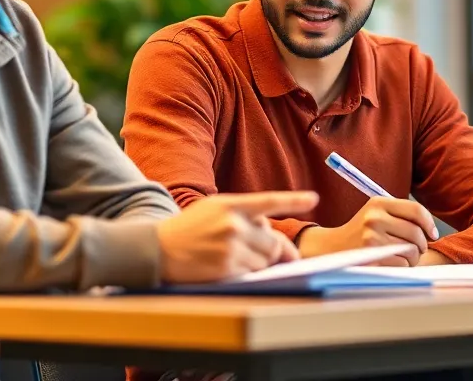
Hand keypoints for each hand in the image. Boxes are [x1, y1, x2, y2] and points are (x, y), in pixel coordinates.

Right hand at [156, 191, 317, 282]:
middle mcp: (233, 223)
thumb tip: (275, 238)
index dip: (294, 200)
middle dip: (274, 250)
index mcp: (231, 204)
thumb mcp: (215, 209)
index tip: (313, 199)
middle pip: (274, 241)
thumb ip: (244, 216)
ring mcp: (230, 246)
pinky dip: (247, 272)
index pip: (269, 201)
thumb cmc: (190, 228)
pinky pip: (253, 273)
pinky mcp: (226, 267)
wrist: (158, 248)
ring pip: (266, 260)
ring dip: (259, 262)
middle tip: (264, 252)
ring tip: (234, 256)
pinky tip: (227, 265)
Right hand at [297, 196, 437, 265]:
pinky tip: (392, 264)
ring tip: (402, 258)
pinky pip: (401, 263)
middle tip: (417, 250)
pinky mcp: (370, 254)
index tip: (432, 234)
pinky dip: (402, 266)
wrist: (331, 248)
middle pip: (416, 233)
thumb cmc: (361, 233)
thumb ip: (401, 216)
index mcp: (378, 203)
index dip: (429, 224)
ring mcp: (371, 236)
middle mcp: (374, 217)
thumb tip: (431, 231)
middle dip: (421, 245)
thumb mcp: (376, 215)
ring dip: (412, 258)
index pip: (415, 210)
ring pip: (411, 250)